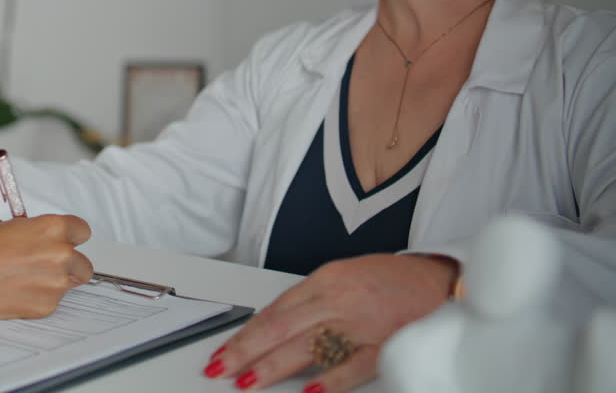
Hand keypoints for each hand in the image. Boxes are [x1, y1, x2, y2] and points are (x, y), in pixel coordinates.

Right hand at [0, 215, 94, 319]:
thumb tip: (26, 234)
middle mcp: (60, 255)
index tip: (65, 241)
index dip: (71, 236)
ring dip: (56, 281)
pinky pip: (52, 301)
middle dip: (69, 264)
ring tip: (29, 280)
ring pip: (70, 284)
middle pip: (84, 263)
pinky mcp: (46, 307)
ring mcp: (55, 284)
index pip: (82, 231)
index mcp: (51, 228)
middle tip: (46, 265)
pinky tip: (18, 292)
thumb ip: (24, 230)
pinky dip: (39, 298)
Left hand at [206, 254, 457, 391]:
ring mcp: (361, 323)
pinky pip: (355, 365)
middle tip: (221, 369)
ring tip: (249, 382)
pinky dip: (332, 379)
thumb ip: (308, 302)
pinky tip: (311, 391)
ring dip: (275, 366)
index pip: (274, 311)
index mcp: (325, 281)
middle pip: (281, 327)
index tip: (222, 351)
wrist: (440, 280)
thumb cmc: (389, 280)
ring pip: (309, 345)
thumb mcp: (341, 278)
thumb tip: (271, 327)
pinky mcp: (386, 345)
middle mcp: (338, 300)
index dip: (245, 334)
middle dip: (246, 350)